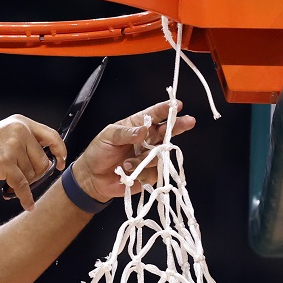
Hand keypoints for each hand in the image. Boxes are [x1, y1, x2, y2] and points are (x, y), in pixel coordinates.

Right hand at [0, 114, 65, 210]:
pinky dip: (26, 198)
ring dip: (23, 182)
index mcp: (20, 123)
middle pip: (43, 161)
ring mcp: (12, 148)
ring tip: (7, 179)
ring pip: (33, 175)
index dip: (60, 151)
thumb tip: (49, 158)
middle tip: (19, 176)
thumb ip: (25, 141)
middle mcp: (19, 132)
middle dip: (34, 174)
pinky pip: (23, 186)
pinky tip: (27, 204)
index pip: (51, 136)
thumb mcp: (4, 135)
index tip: (61, 162)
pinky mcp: (5, 165)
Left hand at [73, 100, 195, 200]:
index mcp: (136, 126)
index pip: (153, 115)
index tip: (175, 105)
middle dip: (178, 126)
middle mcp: (146, 140)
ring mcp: (148, 156)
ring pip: (160, 154)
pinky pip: (154, 172)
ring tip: (126, 163)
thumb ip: (125, 132)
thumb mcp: (107, 136)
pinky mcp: (149, 173)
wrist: (93, 178)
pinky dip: (141, 173)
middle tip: (188, 121)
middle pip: (167, 131)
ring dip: (145, 159)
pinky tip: (129, 173)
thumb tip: (143, 130)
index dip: (165, 109)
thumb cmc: (98, 153)